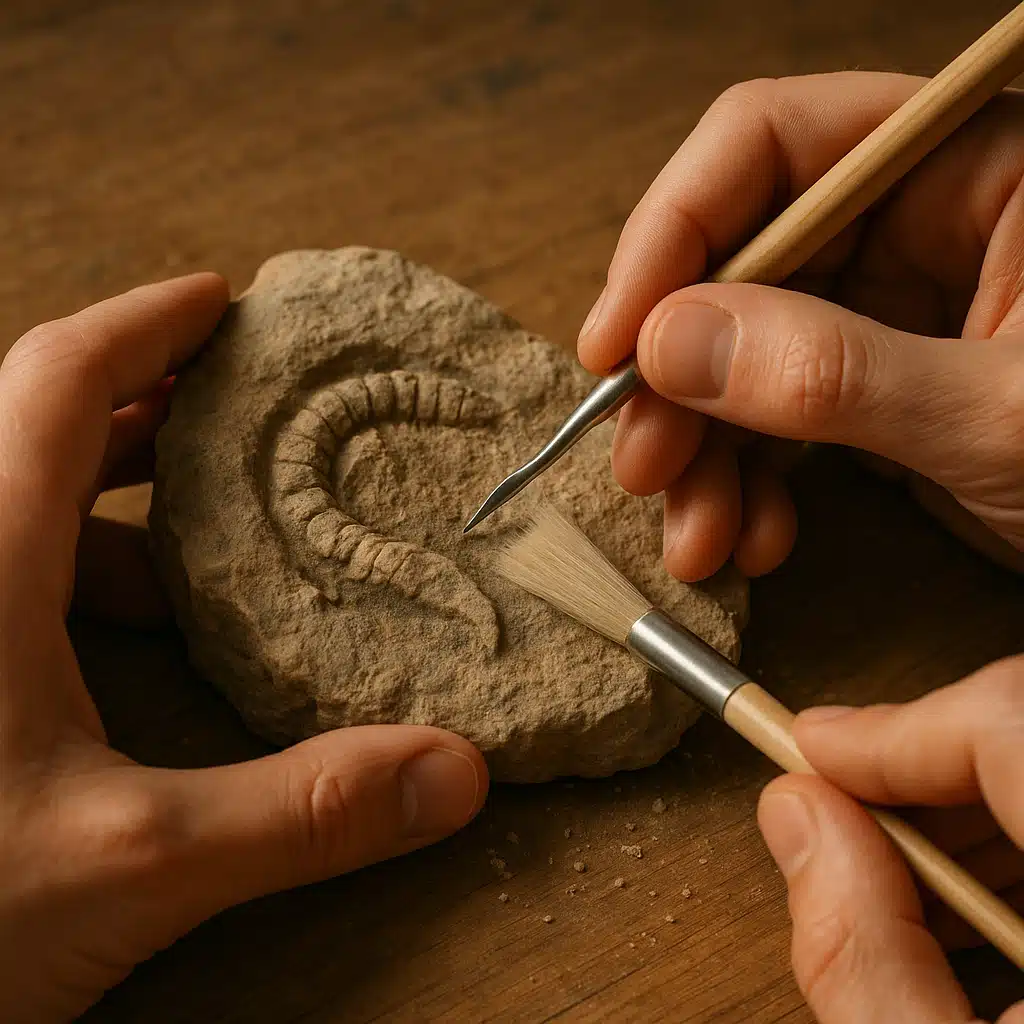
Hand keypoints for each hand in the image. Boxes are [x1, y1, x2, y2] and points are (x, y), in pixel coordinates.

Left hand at [0, 275, 487, 1023]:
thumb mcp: (133, 858)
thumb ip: (300, 813)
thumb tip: (455, 773)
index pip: (60, 383)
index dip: (146, 326)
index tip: (222, 302)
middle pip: (36, 426)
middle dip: (146, 401)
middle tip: (239, 402)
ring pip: (16, 500)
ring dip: (113, 489)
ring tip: (210, 514)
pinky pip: (7, 567)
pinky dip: (76, 563)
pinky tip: (135, 622)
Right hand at [577, 71, 1023, 580]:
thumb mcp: (1003, 416)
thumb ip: (838, 374)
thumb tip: (670, 344)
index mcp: (970, 166)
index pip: (771, 143)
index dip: (671, 235)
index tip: (612, 342)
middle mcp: (915, 223)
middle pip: (736, 264)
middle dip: (678, 378)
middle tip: (640, 466)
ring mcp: (886, 312)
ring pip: (738, 354)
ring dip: (701, 452)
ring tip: (695, 539)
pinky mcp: (870, 389)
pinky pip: (773, 418)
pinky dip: (746, 483)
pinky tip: (748, 538)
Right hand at [757, 658, 1023, 1021]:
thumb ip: (862, 953)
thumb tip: (795, 814)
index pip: (1013, 725)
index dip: (896, 729)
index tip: (816, 751)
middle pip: (1023, 723)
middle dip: (917, 757)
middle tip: (841, 804)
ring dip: (958, 791)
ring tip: (892, 861)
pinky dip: (1005, 819)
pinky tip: (967, 890)